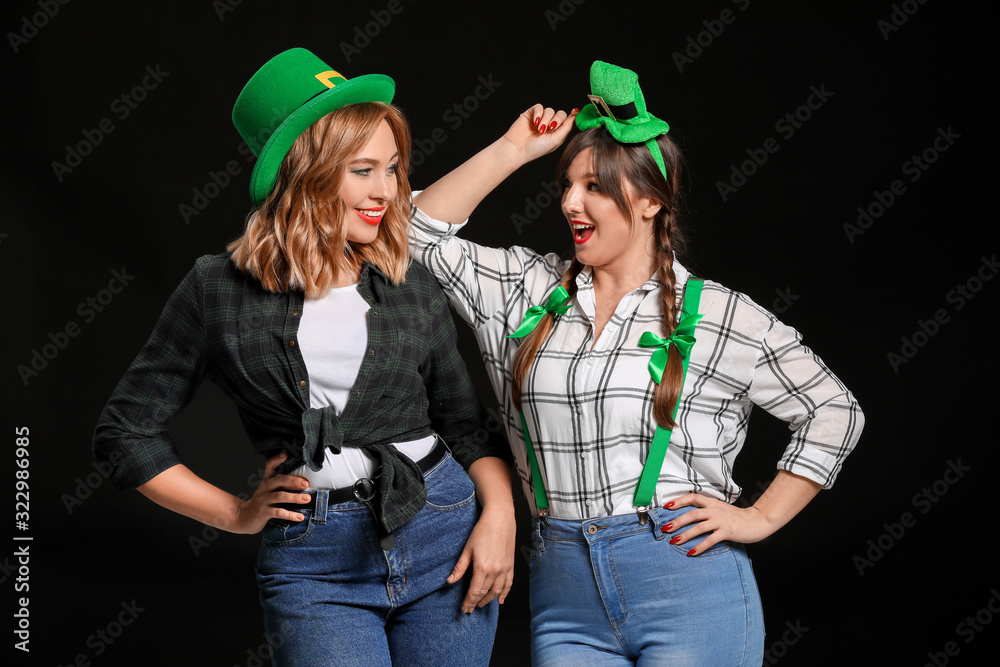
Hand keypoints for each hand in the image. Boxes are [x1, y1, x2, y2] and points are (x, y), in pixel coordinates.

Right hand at [231, 451, 310, 533]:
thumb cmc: (263, 502)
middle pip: (278, 480)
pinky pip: (278, 512)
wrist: (244, 517)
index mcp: (267, 481)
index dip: (277, 460)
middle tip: (306, 483)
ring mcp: (264, 500)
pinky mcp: (264, 512)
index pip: (270, 467)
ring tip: (307, 499)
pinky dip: (290, 515)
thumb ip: (281, 484)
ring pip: (280, 496)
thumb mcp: (269, 490)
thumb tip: (304, 481)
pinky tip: (300, 517)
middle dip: (293, 481)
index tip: (285, 454)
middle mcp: (265, 488)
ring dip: (294, 497)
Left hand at [446, 505, 515, 613]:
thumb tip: (450, 581)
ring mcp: (505, 569)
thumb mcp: (467, 549)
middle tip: (470, 609)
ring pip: (497, 591)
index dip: (468, 602)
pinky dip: (505, 593)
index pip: (474, 592)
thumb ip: (459, 568)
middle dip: (476, 603)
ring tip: (481, 605)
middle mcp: (495, 571)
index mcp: (482, 567)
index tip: (464, 609)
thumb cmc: (482, 531)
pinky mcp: (511, 565)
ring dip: (488, 600)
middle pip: (485, 593)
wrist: (500, 519)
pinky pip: (508, 583)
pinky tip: (500, 600)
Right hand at [500, 103, 578, 163]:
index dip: (573, 115)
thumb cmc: (536, 148)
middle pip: (561, 114)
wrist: (518, 148)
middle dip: (557, 120)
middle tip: (551, 128)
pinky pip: (539, 107)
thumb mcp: (556, 140)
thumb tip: (575, 116)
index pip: (568, 121)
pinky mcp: (531, 114)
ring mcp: (540, 119)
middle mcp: (550, 125)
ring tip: (539, 129)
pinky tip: (535, 122)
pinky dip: (538, 114)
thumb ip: (567, 128)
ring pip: (550, 110)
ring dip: (546, 119)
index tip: (575, 111)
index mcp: (557, 133)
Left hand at [659, 493, 774, 556]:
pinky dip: (699, 547)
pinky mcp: (727, 532)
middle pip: (692, 514)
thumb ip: (708, 510)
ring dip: (685, 535)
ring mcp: (720, 521)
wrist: (757, 521)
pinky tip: (691, 553)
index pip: (693, 497)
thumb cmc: (737, 517)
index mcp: (712, 503)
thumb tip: (691, 516)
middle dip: (677, 521)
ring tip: (674, 541)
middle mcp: (715, 510)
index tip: (667, 506)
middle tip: (665, 528)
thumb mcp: (721, 509)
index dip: (679, 501)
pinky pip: (710, 540)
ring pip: (699, 527)